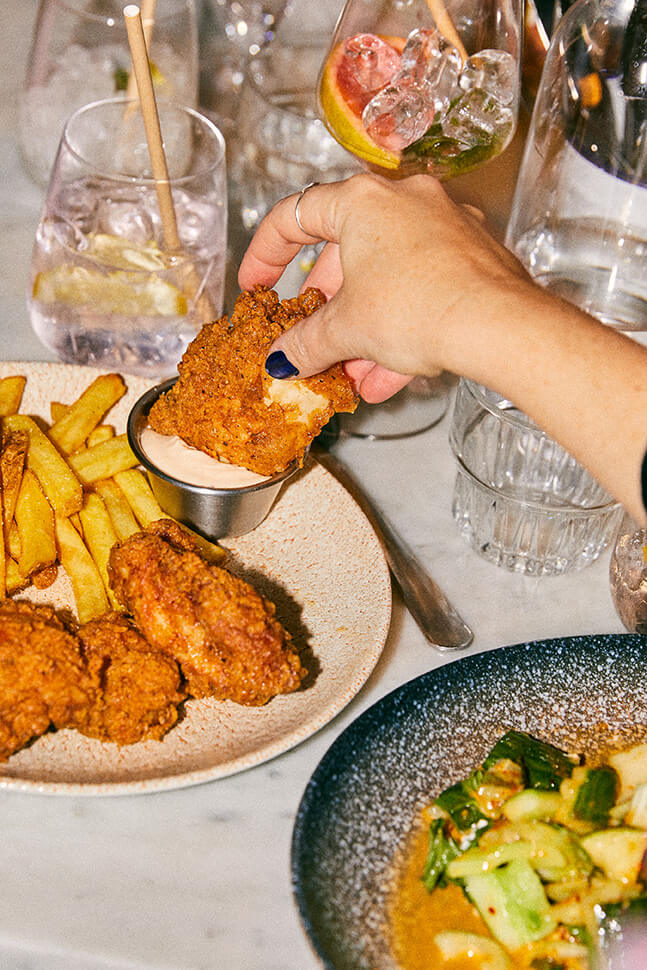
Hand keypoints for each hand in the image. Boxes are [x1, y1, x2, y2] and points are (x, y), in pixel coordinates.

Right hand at [238, 173, 531, 400]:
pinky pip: (424, 288)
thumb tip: (281, 360)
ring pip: (388, 278)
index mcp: (362, 202)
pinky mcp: (476, 255)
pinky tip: (392, 375)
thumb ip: (306, 343)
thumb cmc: (419, 309)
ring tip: (355, 374)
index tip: (255, 286)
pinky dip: (404, 327)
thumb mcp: (347, 331)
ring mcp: (446, 225)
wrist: (500, 327)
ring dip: (366, 328)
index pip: (295, 216)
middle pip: (347, 253)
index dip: (264, 254)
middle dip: (329, 309)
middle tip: (315, 342)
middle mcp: (406, 200)